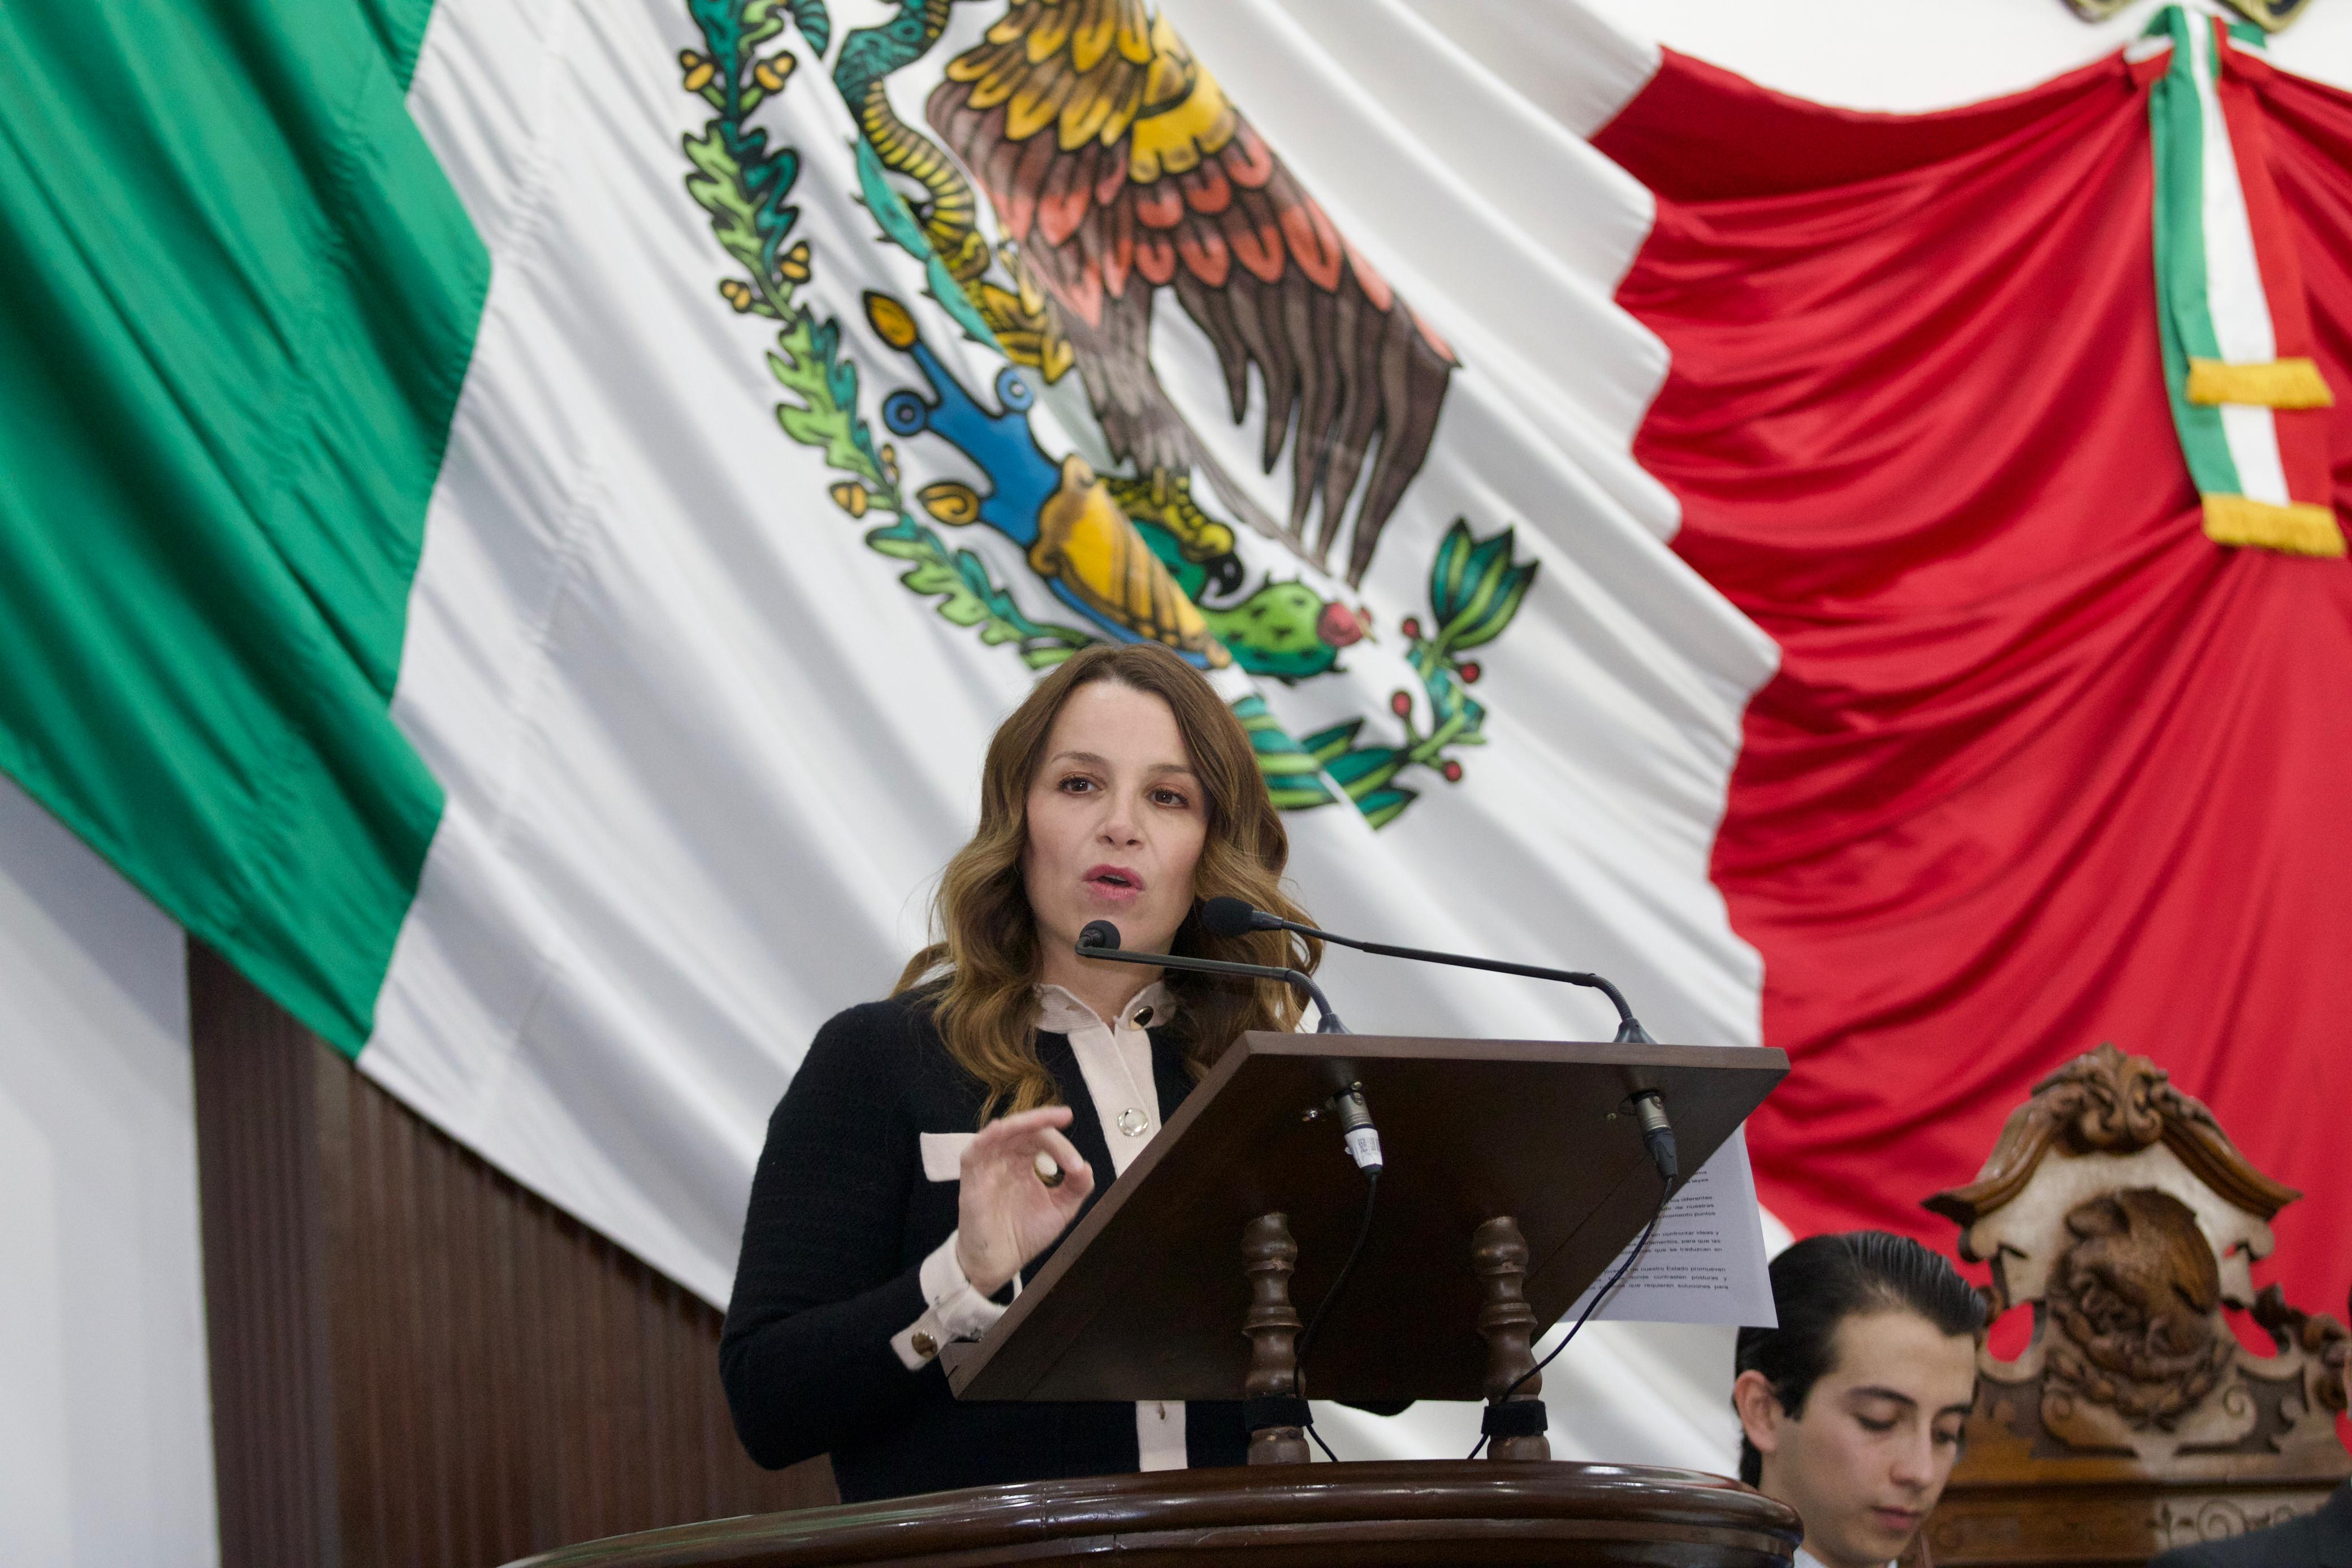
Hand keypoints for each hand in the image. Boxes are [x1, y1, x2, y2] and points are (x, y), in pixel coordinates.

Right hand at [955, 1106, 1094, 1296]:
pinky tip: (999, 1129)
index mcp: (1024, 1162)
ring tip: (1043, 1117)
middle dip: (1045, 1122)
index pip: (1042, 1139)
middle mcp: (1005, 1159)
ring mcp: (987, 1167)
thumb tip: (1086, 1166)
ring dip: (1022, 1122)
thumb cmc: (1024, 1235)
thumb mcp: (1060, 1209)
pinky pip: (973, 1151)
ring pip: (1000, 1132)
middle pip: (1023, 1129)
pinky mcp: (971, 1180)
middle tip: (1065, 1117)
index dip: (1062, 1145)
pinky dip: (985, 1138)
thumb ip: (1076, 1188)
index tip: (1078, 1166)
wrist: (1000, 1263)